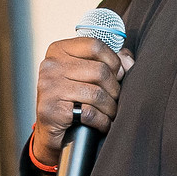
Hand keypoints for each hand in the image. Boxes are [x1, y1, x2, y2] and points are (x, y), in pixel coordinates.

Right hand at [30, 36, 131, 169]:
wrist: (50, 130)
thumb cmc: (72, 98)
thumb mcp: (84, 73)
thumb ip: (108, 61)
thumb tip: (127, 60)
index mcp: (58, 50)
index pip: (95, 46)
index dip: (113, 61)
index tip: (117, 74)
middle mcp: (50, 66)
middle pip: (100, 71)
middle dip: (114, 89)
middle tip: (113, 99)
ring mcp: (49, 88)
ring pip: (97, 94)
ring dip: (110, 108)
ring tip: (110, 112)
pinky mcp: (51, 110)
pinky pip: (89, 113)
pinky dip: (102, 121)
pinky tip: (102, 123)